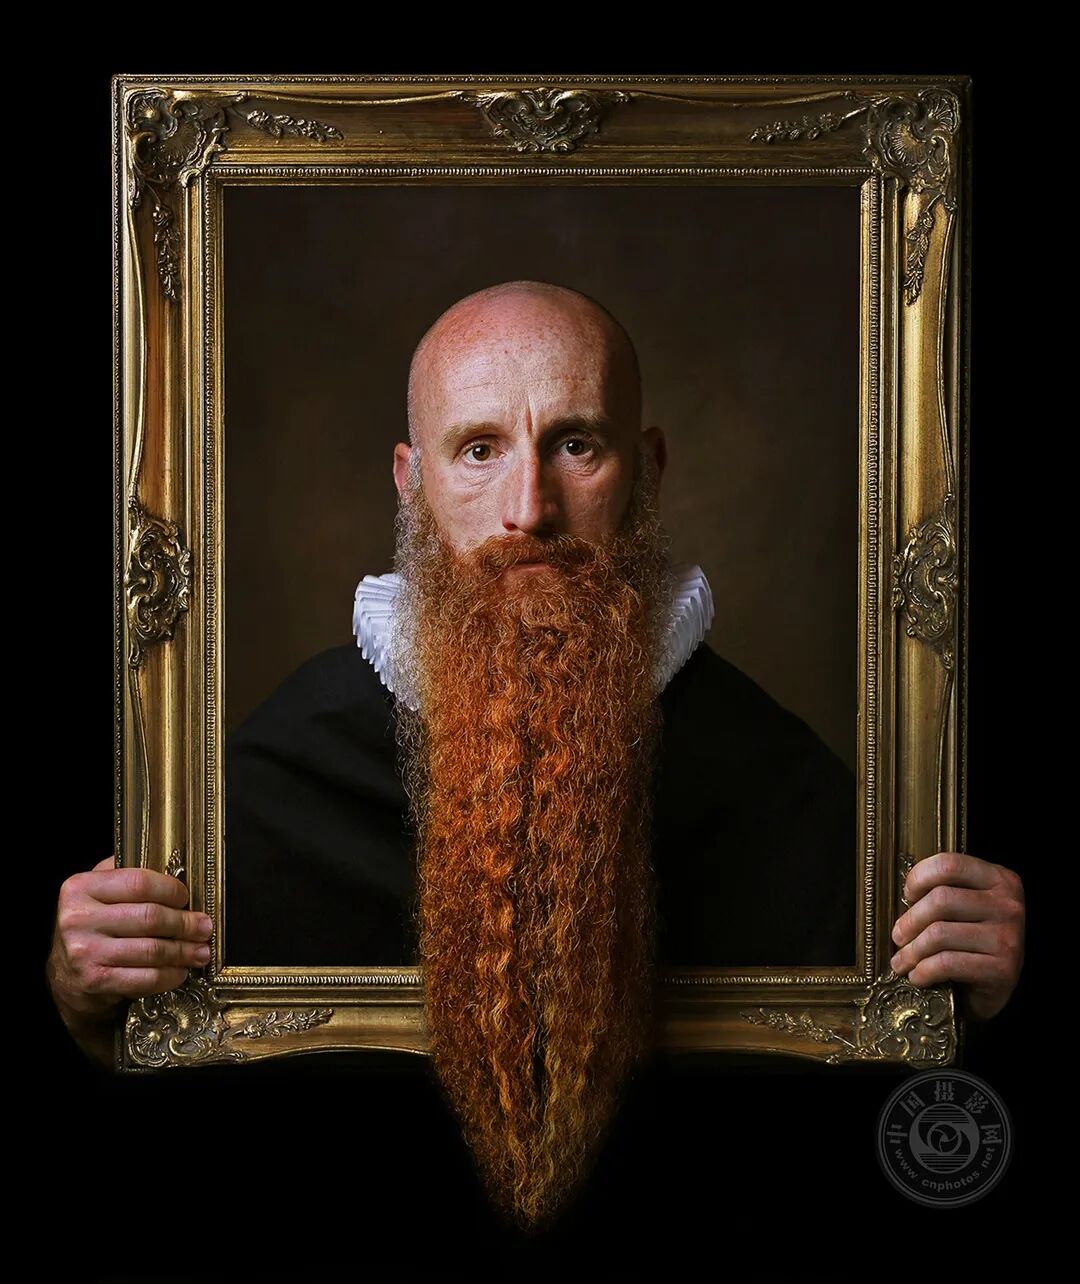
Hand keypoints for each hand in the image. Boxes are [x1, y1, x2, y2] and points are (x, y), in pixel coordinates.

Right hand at [46, 856, 213, 1062]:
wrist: (65, 976)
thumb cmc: (92, 926)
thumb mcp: (98, 892)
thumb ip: (127, 875)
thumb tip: (177, 868)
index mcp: (81, 887)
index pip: (138, 882)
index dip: (170, 889)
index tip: (187, 897)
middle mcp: (78, 919)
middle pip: (150, 917)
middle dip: (185, 923)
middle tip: (204, 927)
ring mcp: (84, 952)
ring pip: (152, 950)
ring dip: (184, 951)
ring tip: (200, 951)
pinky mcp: (95, 981)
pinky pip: (145, 978)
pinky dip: (170, 975)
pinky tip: (181, 971)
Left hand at [890, 851, 1024, 1021]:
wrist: (997, 989)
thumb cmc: (972, 943)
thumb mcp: (964, 909)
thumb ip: (942, 893)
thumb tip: (901, 898)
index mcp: (999, 879)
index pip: (950, 864)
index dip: (919, 877)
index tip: (907, 895)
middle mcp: (1008, 905)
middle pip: (941, 900)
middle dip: (910, 920)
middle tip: (897, 936)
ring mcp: (1008, 937)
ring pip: (939, 933)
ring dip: (911, 951)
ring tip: (901, 961)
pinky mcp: (1002, 969)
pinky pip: (947, 963)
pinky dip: (924, 971)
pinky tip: (917, 976)